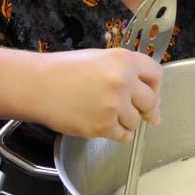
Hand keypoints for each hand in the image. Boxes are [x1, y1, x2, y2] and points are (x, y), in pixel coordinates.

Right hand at [25, 47, 162, 141]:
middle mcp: (123, 81)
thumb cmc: (66, 70)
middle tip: (138, 112)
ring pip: (136, 121)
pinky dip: (117, 132)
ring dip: (127, 120)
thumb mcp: (102, 59)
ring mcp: (113, 105)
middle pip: (151, 102)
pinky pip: (123, 135)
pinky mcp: (102, 125)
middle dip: (147, 109)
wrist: (37, 85)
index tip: (151, 93)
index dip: (155, 86)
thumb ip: (128, 73)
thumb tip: (151, 100)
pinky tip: (103, 122)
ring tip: (106, 111)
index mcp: (124, 60)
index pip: (157, 74)